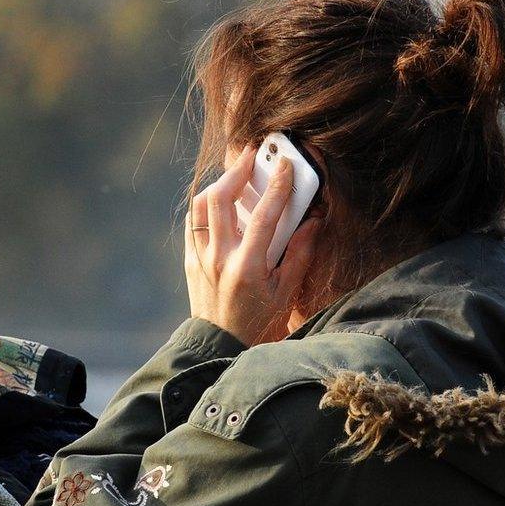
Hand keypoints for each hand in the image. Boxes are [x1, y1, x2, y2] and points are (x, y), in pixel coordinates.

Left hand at [184, 144, 321, 346]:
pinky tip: (220, 201)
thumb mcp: (287, 292)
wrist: (221, 349)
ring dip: (218, 184)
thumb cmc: (260, 322)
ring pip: (201, 206)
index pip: (264, 216)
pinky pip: (193, 222)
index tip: (286, 165)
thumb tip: (313, 220)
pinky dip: (206, 206)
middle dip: (237, 170)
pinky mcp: (191, 261)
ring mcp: (201, 259)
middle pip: (220, 199)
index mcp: (248, 268)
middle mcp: (219, 259)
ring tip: (236, 174)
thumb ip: (300, 253)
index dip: (277, 186)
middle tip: (253, 155)